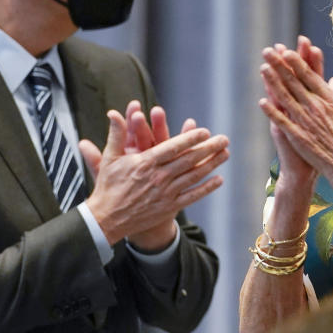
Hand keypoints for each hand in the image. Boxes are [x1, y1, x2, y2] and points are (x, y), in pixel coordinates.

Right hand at [82, 109, 229, 246]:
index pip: (172, 148)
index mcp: (145, 163)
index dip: (190, 139)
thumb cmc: (108, 186)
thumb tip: (113, 113)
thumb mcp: (109, 158)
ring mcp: (165, 193)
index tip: (204, 131)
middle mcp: (158, 177)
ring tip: (226, 153)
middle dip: (208, 149)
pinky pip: (192, 196)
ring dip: (212, 164)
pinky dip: (206, 188)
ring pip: (193, 176)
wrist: (107, 219)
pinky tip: (219, 180)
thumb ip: (117, 135)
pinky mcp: (169, 207)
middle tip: (224, 139)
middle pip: (188, 160)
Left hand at [257, 38, 332, 182]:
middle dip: (280, 66)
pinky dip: (272, 111)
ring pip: (286, 98)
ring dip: (273, 83)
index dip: (297, 63)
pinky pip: (283, 121)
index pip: (310, 76)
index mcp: (328, 98)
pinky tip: (262, 101)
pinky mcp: (298, 136)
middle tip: (268, 51)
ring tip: (263, 68)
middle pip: (294, 83)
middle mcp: (316, 107)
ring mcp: (306, 122)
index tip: (286, 51)